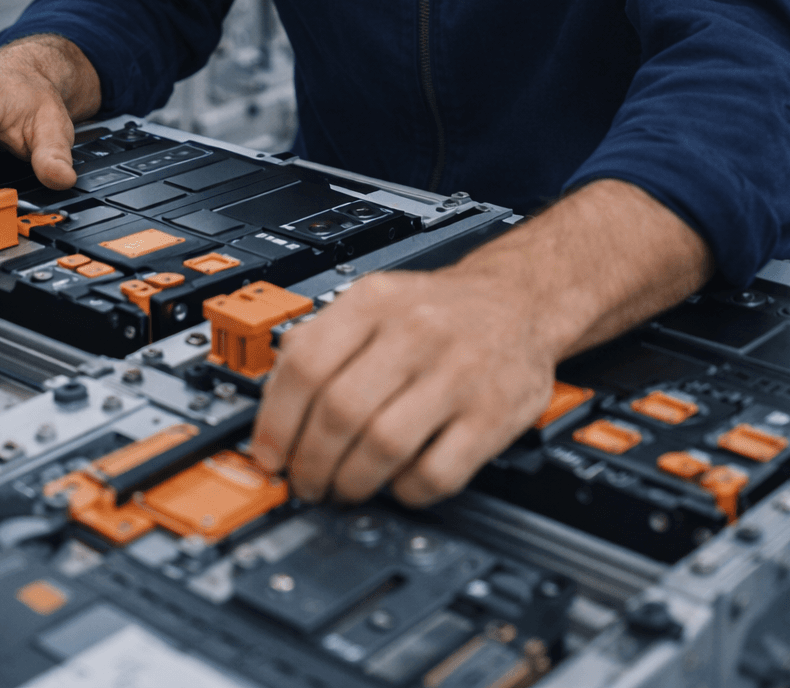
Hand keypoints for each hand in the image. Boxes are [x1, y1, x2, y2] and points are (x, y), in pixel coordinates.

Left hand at [249, 262, 555, 506]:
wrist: (519, 302)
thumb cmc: (439, 312)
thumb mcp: (375, 300)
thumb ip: (323, 342)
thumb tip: (271, 417)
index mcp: (374, 301)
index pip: (305, 364)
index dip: (277, 422)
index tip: (270, 456)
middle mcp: (415, 331)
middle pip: (339, 411)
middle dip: (311, 462)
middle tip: (307, 482)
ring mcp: (457, 373)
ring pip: (382, 445)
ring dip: (352, 481)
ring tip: (346, 487)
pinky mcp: (493, 414)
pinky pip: (435, 472)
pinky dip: (407, 490)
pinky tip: (400, 481)